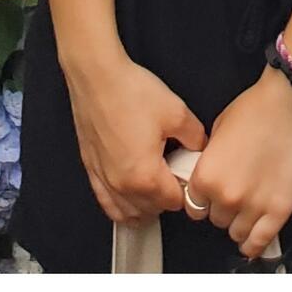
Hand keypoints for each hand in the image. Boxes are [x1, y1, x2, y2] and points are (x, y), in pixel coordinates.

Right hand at [61, 51, 207, 226]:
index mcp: (145, 176)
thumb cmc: (132, 94)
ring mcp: (103, 179)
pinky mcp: (91, 170)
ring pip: (127, 212)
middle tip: (176, 173)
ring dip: (145, 206)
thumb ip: (196, 138)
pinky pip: (107, 202)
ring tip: (158, 184)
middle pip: (151, 210)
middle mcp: (121, 185)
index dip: (187, 189)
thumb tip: (200, 149)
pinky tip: (131, 196)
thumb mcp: (178, 114)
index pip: (174, 202)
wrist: (98, 79)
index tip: (190, 173)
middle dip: (167, 197)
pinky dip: (121, 204)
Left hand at [185, 66, 291, 260]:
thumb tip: (211, 174)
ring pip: (236, 232)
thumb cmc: (256, 109)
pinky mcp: (279, 209)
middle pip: (215, 220)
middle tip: (236, 191)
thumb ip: (209, 161)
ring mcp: (253, 205)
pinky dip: (254, 244)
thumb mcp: (217, 131)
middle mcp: (225, 196)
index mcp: (205, 177)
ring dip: (240, 222)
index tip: (211, 196)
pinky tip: (253, 242)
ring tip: (249, 207)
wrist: (290, 103)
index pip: (193, 207)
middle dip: (223, 207)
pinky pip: (260, 241)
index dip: (203, 200)